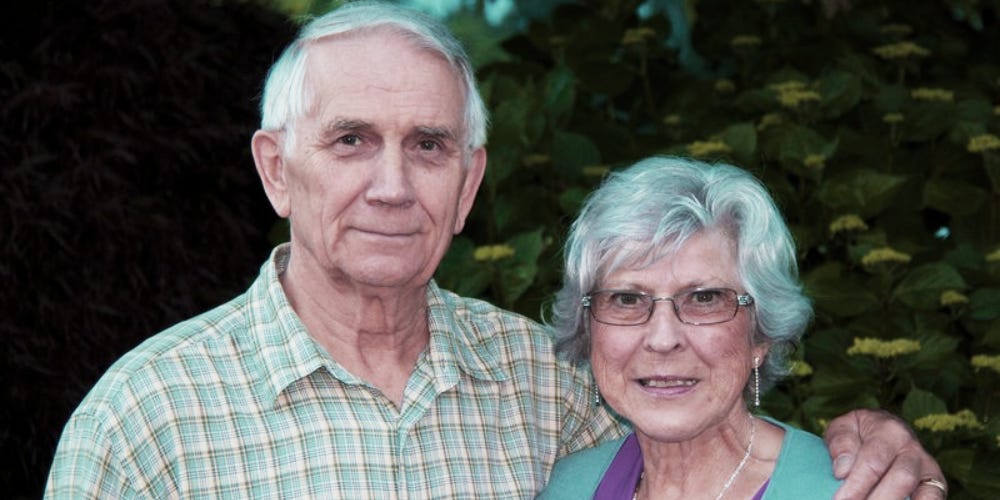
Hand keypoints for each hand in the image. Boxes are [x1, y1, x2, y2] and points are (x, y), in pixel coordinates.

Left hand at [824, 409, 945, 498]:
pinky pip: (934, 498)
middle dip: (877, 499)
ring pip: (923, 492)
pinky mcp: (936, 482)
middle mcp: (913, 448)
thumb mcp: (843, 427)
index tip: (841, 499)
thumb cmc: (858, 432)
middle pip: (901, 478)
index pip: (874, 461)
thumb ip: (841, 444)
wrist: (882, 427)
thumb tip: (843, 471)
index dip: (857, 484)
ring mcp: (927, 466)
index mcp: (889, 430)